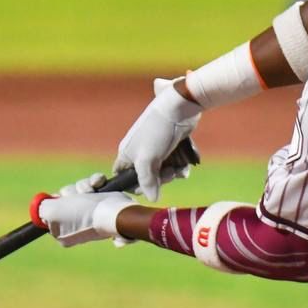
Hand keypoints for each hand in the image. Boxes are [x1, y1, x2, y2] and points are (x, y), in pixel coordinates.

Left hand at [38, 190, 136, 247]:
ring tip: (91, 191)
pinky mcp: (103, 202)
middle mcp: (75, 223)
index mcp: (62, 231)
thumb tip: (41, 207)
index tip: (60, 199)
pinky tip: (99, 183)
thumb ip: (41, 208)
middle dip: (70, 192)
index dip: (55, 202)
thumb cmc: (82, 213)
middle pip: (65, 198)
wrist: (113, 212)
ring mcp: (90, 213)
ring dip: (83, 185)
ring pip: (78, 189)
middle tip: (77, 196)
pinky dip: (95, 181)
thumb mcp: (52, 212)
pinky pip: (93, 185)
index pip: (51, 213)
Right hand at [114, 78, 201, 200]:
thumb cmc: (157, 132)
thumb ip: (147, 182)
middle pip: (146, 177)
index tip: (147, 188)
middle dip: (159, 179)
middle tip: (169, 173)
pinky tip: (185, 167)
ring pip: (161, 171)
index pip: (123, 176)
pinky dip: (179, 167)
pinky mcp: (169, 145)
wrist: (179, 108)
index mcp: (127, 154)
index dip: (133, 185)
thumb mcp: (147, 160)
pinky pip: (172, 163)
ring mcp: (155, 148)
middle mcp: (139, 151)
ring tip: (179, 169)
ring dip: (172, 174)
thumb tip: (152, 199)